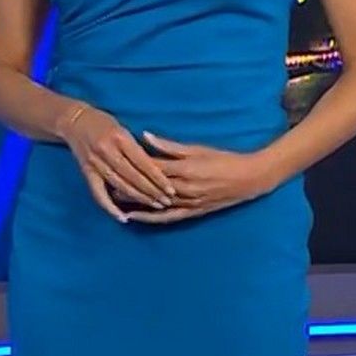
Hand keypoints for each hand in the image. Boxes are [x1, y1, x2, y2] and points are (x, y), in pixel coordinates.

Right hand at [58, 104, 176, 221]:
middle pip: (133, 177)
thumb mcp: (123, 128)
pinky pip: (98, 193)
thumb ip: (136, 147)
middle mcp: (107, 151)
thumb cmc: (103, 122)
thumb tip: (156, 168)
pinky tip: (123, 218)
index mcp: (119, 137)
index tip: (171, 189)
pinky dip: (110, 207)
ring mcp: (95, 163)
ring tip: (155, 206)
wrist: (74, 121)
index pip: (143, 162)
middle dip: (152, 191)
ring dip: (139, 198)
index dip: (158, 178)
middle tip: (167, 201)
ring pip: (120, 186)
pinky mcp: (87, 172)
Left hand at [121, 132, 276, 223]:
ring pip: (156, 204)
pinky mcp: (194, 212)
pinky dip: (151, 218)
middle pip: (149, 187)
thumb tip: (145, 136)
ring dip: (135, 202)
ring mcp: (189, 202)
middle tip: (106, 181)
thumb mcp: (197, 148)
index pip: (151, 167)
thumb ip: (170, 146)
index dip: (131, 165)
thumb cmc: (224, 159)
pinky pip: (169, 218)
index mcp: (184, 169)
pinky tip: (136, 218)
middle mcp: (184, 188)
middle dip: (128, 185)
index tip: (114, 161)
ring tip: (114, 199)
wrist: (249, 179)